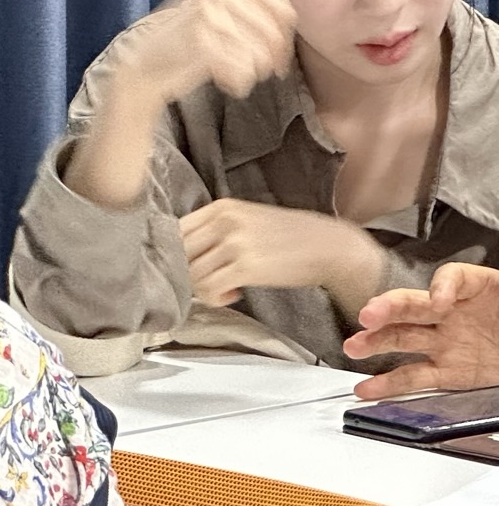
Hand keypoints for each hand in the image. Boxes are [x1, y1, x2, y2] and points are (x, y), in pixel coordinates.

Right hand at [117, 0, 297, 106]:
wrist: (140, 66)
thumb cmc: (183, 44)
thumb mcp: (216, 13)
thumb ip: (247, 7)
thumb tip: (292, 20)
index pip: (276, 0)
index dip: (286, 30)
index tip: (283, 53)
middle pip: (271, 26)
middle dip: (276, 54)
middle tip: (272, 73)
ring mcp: (206, 11)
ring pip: (259, 48)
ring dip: (255, 70)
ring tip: (242, 78)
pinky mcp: (200, 39)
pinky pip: (241, 66)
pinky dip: (239, 81)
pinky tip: (230, 86)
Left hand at [179, 199, 381, 307]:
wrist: (330, 247)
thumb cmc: (288, 238)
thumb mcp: (247, 221)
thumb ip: (214, 231)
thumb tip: (180, 256)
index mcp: (221, 207)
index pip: (174, 233)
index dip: (176, 256)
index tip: (192, 268)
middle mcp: (224, 221)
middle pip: (178, 255)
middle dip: (187, 275)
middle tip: (210, 281)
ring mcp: (235, 243)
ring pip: (191, 275)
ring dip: (203, 289)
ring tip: (226, 287)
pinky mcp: (246, 266)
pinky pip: (209, 289)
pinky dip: (215, 298)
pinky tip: (233, 294)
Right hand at [346, 262, 498, 397]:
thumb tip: (473, 292)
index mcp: (485, 290)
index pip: (454, 278)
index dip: (443, 286)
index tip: (439, 300)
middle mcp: (460, 314)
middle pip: (416, 304)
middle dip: (390, 308)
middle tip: (370, 315)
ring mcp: (451, 343)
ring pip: (405, 338)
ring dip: (376, 342)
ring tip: (356, 347)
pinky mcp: (451, 373)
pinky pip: (416, 377)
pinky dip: (389, 384)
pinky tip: (370, 388)